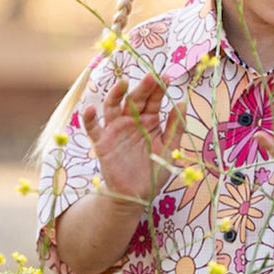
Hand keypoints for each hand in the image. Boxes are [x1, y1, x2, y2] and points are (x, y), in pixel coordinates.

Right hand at [82, 71, 184, 202]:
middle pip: (135, 100)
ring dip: (115, 94)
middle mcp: (131, 121)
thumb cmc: (154, 172)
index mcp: (149, 121)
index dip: (159, 89)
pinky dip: (89, 118)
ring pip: (112, 107)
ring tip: (122, 84)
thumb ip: (175, 127)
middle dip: (142, 88)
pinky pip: (93, 129)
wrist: (137, 195)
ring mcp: (115, 130)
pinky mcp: (102, 143)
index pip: (153, 101)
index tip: (167, 78)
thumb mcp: (169, 149)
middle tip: (151, 77)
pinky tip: (90, 109)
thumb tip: (183, 103)